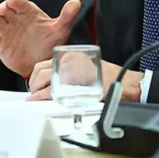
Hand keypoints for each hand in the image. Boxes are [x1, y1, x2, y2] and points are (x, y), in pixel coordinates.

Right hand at [0, 0, 80, 76]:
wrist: (43, 64)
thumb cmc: (51, 44)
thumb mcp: (60, 30)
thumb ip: (67, 15)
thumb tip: (76, 2)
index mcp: (29, 13)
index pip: (19, 3)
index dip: (14, 1)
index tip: (12, 2)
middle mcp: (16, 20)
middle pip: (5, 9)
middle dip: (2, 8)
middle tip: (2, 11)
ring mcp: (8, 32)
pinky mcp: (2, 45)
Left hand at [27, 58, 141, 101]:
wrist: (124, 84)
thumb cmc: (110, 78)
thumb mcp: (86, 69)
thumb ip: (70, 74)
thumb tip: (53, 83)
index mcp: (71, 56)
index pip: (44, 64)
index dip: (36, 77)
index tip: (36, 86)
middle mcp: (68, 61)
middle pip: (40, 71)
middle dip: (34, 84)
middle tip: (34, 95)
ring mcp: (69, 72)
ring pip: (43, 79)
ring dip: (36, 91)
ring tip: (37, 99)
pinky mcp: (73, 84)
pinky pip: (52, 91)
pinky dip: (43, 97)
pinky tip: (42, 101)